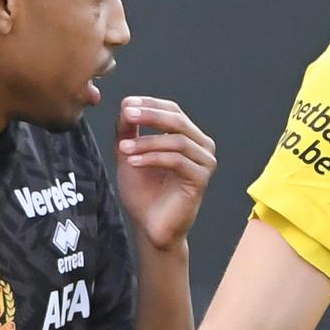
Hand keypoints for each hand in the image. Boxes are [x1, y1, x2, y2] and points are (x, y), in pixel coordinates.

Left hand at [115, 97, 216, 250]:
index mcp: (188, 137)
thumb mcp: (130, 153)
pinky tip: (133, 162)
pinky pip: (177, 161)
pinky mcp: (201, 180)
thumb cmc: (143, 192)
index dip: (150, 104)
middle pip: (178, 121)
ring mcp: (205, 163)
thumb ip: (129, 129)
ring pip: (177, 141)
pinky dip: (152, 158)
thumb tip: (128, 103)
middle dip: (150, 116)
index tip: (127, 105)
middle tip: (127, 115)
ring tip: (123, 150)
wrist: (149, 226)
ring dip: (147, 142)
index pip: (173, 110)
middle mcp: (202, 147)